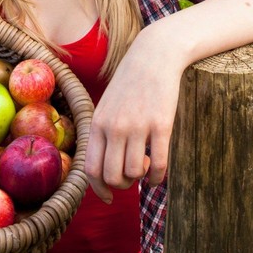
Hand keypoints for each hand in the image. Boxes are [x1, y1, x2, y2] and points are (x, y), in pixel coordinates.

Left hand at [84, 28, 182, 203]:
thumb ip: (103, 133)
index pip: (91, 168)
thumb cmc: (131, 82)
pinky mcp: (161, 125)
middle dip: (122, 185)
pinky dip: (158, 177)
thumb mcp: (107, 105)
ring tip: (146, 168)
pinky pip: (159, 164)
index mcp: (98, 123)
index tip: (108, 196)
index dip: (99, 188)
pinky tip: (159, 176)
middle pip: (112, 175)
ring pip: (135, 172)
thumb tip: (105, 167)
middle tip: (131, 176)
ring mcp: (138, 126)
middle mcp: (115, 127)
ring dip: (141, 178)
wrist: (155, 56)